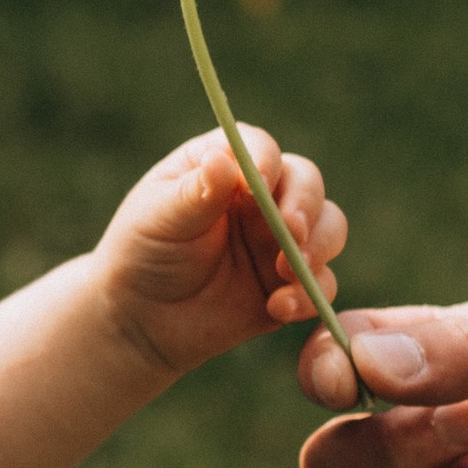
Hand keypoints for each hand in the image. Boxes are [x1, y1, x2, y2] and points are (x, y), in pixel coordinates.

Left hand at [97, 125, 345, 380]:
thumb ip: (195, 193)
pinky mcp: (290, 284)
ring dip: (318, 247)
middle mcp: (262, 197)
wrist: (139, 319)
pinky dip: (309, 295)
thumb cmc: (142, 254)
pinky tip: (277, 307)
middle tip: (290, 232)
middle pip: (307, 183)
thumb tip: (223, 158)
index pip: (260, 148)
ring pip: (328, 228)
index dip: (266, 161)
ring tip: (285, 273)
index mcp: (226, 166)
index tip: (260, 182)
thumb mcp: (158, 219)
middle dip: (305, 206)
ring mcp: (280, 240)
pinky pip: (320, 285)